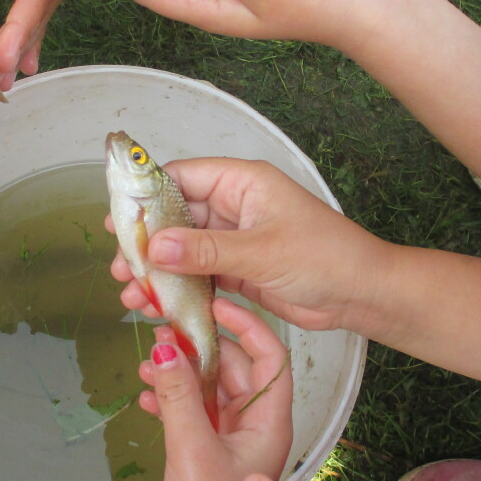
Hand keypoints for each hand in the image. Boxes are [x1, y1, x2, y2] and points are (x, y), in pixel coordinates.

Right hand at [109, 157, 389, 333]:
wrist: (361, 294)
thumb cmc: (324, 257)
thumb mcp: (260, 252)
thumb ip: (205, 250)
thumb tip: (154, 246)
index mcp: (242, 183)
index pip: (183, 177)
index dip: (147, 196)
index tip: (119, 220)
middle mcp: (235, 205)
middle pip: (177, 215)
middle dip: (147, 241)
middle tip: (120, 264)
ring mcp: (236, 238)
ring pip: (184, 248)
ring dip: (159, 269)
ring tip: (131, 292)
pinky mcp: (239, 268)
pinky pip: (199, 273)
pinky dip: (178, 287)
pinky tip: (155, 303)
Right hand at [145, 299, 292, 480]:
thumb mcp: (192, 450)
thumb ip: (178, 395)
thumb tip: (166, 344)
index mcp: (270, 420)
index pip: (269, 354)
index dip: (244, 325)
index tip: (213, 304)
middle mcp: (257, 426)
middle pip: (233, 367)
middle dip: (199, 346)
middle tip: (165, 325)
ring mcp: (235, 441)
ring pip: (210, 389)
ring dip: (181, 373)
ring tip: (150, 361)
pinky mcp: (212, 455)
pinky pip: (194, 412)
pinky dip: (172, 399)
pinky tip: (148, 395)